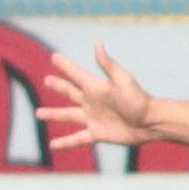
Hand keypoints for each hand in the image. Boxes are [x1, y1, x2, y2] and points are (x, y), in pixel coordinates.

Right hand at [42, 46, 158, 150]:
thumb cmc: (138, 100)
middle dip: (58, 86)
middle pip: (69, 92)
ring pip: (67, 115)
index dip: (65, 66)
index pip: (75, 74)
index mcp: (95, 87)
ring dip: (53, 114)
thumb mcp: (122, 80)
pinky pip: (77, 138)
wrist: (149, 123)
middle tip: (46, 80)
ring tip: (39, 113)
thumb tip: (97, 44)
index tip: (54, 57)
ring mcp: (93, 118)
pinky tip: (52, 145)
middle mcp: (92, 102)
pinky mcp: (97, 133)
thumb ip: (107, 65)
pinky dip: (64, 142)